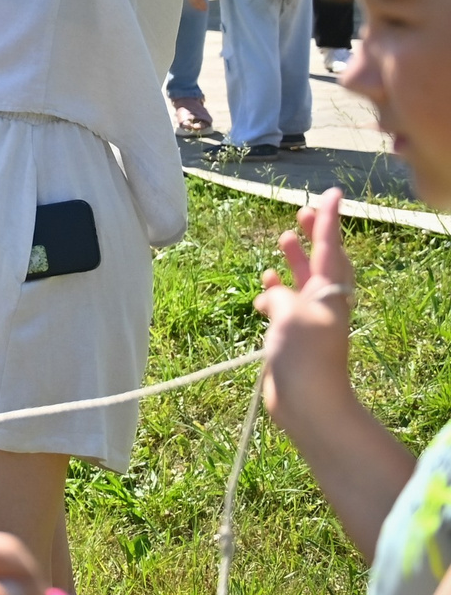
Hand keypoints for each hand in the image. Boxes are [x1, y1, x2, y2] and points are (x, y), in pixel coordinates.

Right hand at [255, 188, 356, 431]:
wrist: (308, 402)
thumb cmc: (306, 354)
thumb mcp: (292, 313)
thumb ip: (282, 294)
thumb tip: (272, 294)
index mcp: (330, 291)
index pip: (330, 246)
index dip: (329, 218)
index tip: (333, 192)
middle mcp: (322, 301)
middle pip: (320, 260)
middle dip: (313, 235)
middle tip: (302, 211)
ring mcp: (307, 319)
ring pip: (301, 281)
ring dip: (292, 261)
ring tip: (282, 242)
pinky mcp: (291, 337)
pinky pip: (283, 306)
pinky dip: (273, 294)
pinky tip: (261, 293)